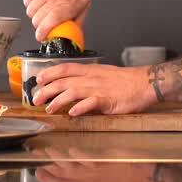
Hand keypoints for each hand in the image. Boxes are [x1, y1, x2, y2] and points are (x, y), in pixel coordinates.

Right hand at [23, 0, 90, 39]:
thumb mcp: (85, 3)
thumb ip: (78, 21)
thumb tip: (73, 35)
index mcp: (68, 5)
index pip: (50, 23)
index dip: (42, 33)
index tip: (41, 36)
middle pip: (37, 20)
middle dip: (39, 25)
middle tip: (43, 23)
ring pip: (30, 11)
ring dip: (34, 14)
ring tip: (42, 10)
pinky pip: (26, 0)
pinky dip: (30, 3)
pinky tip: (38, 1)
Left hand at [31, 63, 156, 114]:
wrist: (146, 83)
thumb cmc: (126, 81)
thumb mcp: (104, 75)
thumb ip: (88, 80)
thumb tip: (72, 87)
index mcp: (91, 71)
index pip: (65, 68)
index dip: (50, 73)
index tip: (38, 79)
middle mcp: (92, 78)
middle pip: (64, 81)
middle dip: (47, 89)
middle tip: (35, 99)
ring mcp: (100, 88)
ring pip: (74, 91)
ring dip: (59, 100)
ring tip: (49, 108)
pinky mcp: (109, 100)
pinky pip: (92, 103)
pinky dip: (81, 107)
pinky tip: (72, 113)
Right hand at [35, 159, 155, 181]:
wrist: (141, 172)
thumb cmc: (120, 171)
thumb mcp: (99, 177)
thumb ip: (84, 172)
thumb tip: (70, 161)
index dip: (48, 180)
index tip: (38, 172)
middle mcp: (88, 180)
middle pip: (63, 177)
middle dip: (48, 168)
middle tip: (35, 156)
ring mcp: (96, 172)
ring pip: (73, 169)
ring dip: (59, 160)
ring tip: (48, 150)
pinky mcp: (105, 163)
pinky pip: (90, 161)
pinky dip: (79, 157)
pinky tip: (71, 151)